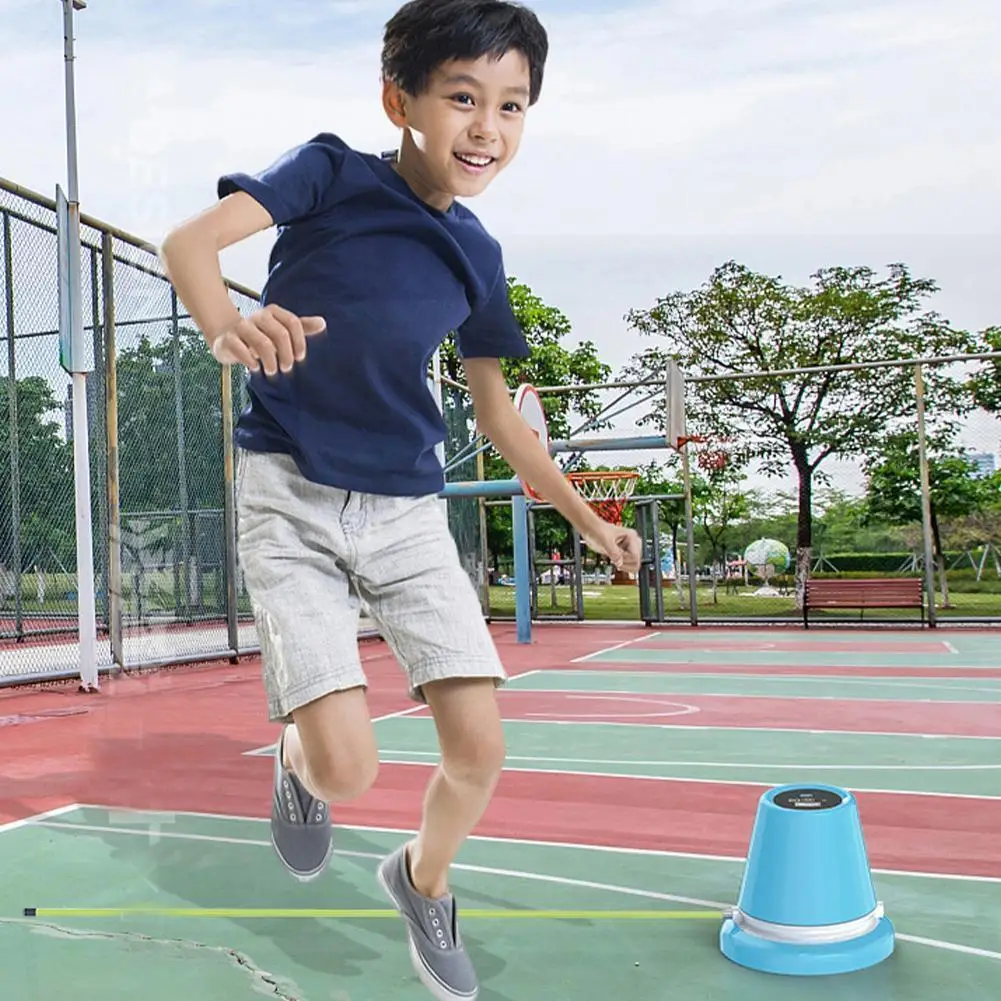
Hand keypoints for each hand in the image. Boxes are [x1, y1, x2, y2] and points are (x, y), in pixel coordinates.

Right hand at [210, 304, 325, 374]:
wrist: (226, 336)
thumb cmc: (260, 335)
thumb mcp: (281, 330)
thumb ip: (301, 327)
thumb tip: (322, 323)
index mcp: (273, 312)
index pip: (293, 323)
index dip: (299, 341)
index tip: (300, 357)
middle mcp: (258, 316)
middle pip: (280, 334)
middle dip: (286, 354)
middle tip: (287, 368)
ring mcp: (241, 326)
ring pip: (262, 343)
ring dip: (270, 361)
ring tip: (272, 372)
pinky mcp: (228, 339)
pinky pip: (241, 349)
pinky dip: (250, 361)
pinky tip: (255, 368)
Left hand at [582, 520, 642, 573]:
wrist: (591, 530)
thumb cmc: (597, 531)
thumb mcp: (605, 541)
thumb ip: (613, 552)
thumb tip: (620, 563)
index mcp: (632, 537)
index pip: (635, 556)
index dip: (624, 560)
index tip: (614, 558)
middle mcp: (633, 543)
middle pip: (636, 561)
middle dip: (625, 563)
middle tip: (614, 559)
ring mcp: (629, 549)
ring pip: (633, 565)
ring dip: (623, 565)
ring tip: (613, 559)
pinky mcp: (624, 553)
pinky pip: (628, 565)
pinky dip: (621, 566)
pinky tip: (613, 560)